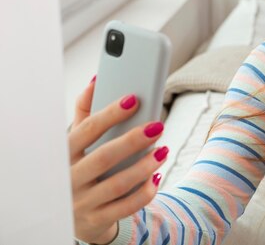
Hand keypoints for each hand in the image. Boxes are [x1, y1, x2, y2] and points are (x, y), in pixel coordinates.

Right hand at [69, 77, 167, 243]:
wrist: (72, 213)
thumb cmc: (79, 166)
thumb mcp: (77, 141)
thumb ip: (85, 112)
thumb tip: (95, 80)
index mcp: (65, 154)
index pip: (86, 131)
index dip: (110, 114)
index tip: (133, 99)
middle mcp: (71, 178)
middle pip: (104, 158)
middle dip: (133, 140)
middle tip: (158, 126)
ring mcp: (82, 202)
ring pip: (117, 185)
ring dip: (143, 167)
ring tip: (163, 150)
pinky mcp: (97, 220)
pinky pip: (125, 208)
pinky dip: (144, 193)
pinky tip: (157, 177)